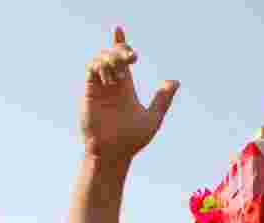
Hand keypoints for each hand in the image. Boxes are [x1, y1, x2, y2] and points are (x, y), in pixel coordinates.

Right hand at [81, 27, 178, 161]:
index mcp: (125, 88)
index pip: (120, 60)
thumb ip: (162, 99)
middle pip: (111, 56)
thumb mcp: (152, 117)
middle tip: (134, 57)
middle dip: (121, 50)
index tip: (118, 29)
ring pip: (100, 60)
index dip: (119, 44)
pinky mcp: (88, 92)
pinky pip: (91, 70)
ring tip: (123, 74)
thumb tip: (175, 81)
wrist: (113, 153)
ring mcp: (99, 88)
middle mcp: (111, 85)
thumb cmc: (131, 140)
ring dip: (112, 59)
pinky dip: (101, 66)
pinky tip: (113, 77)